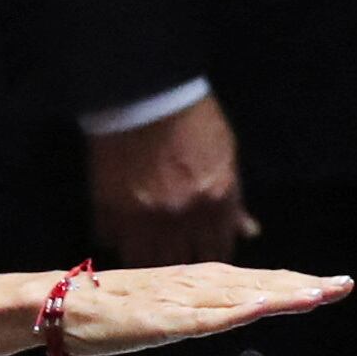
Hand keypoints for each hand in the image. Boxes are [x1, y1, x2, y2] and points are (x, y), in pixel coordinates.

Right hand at [0, 260, 350, 355]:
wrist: (54, 307)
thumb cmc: (102, 313)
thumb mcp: (158, 312)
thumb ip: (190, 311)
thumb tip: (220, 314)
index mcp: (193, 282)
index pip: (253, 279)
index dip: (293, 281)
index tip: (331, 284)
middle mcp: (191, 283)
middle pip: (255, 282)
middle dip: (301, 284)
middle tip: (342, 285)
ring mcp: (176, 298)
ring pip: (238, 294)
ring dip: (280, 293)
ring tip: (317, 293)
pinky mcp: (159, 316)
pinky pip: (204, 314)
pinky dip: (236, 309)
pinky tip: (262, 305)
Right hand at [85, 91, 259, 267]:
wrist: (145, 92)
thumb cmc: (192, 119)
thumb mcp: (225, 156)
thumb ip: (234, 201)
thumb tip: (249, 231)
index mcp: (214, 202)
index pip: (217, 254)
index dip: (209, 256)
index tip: (202, 253)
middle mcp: (180, 217)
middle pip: (179, 263)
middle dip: (178, 261)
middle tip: (173, 254)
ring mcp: (140, 216)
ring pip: (142, 260)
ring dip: (144, 256)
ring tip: (145, 249)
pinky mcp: (106, 207)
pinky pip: (109, 238)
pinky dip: (115, 237)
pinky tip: (119, 229)